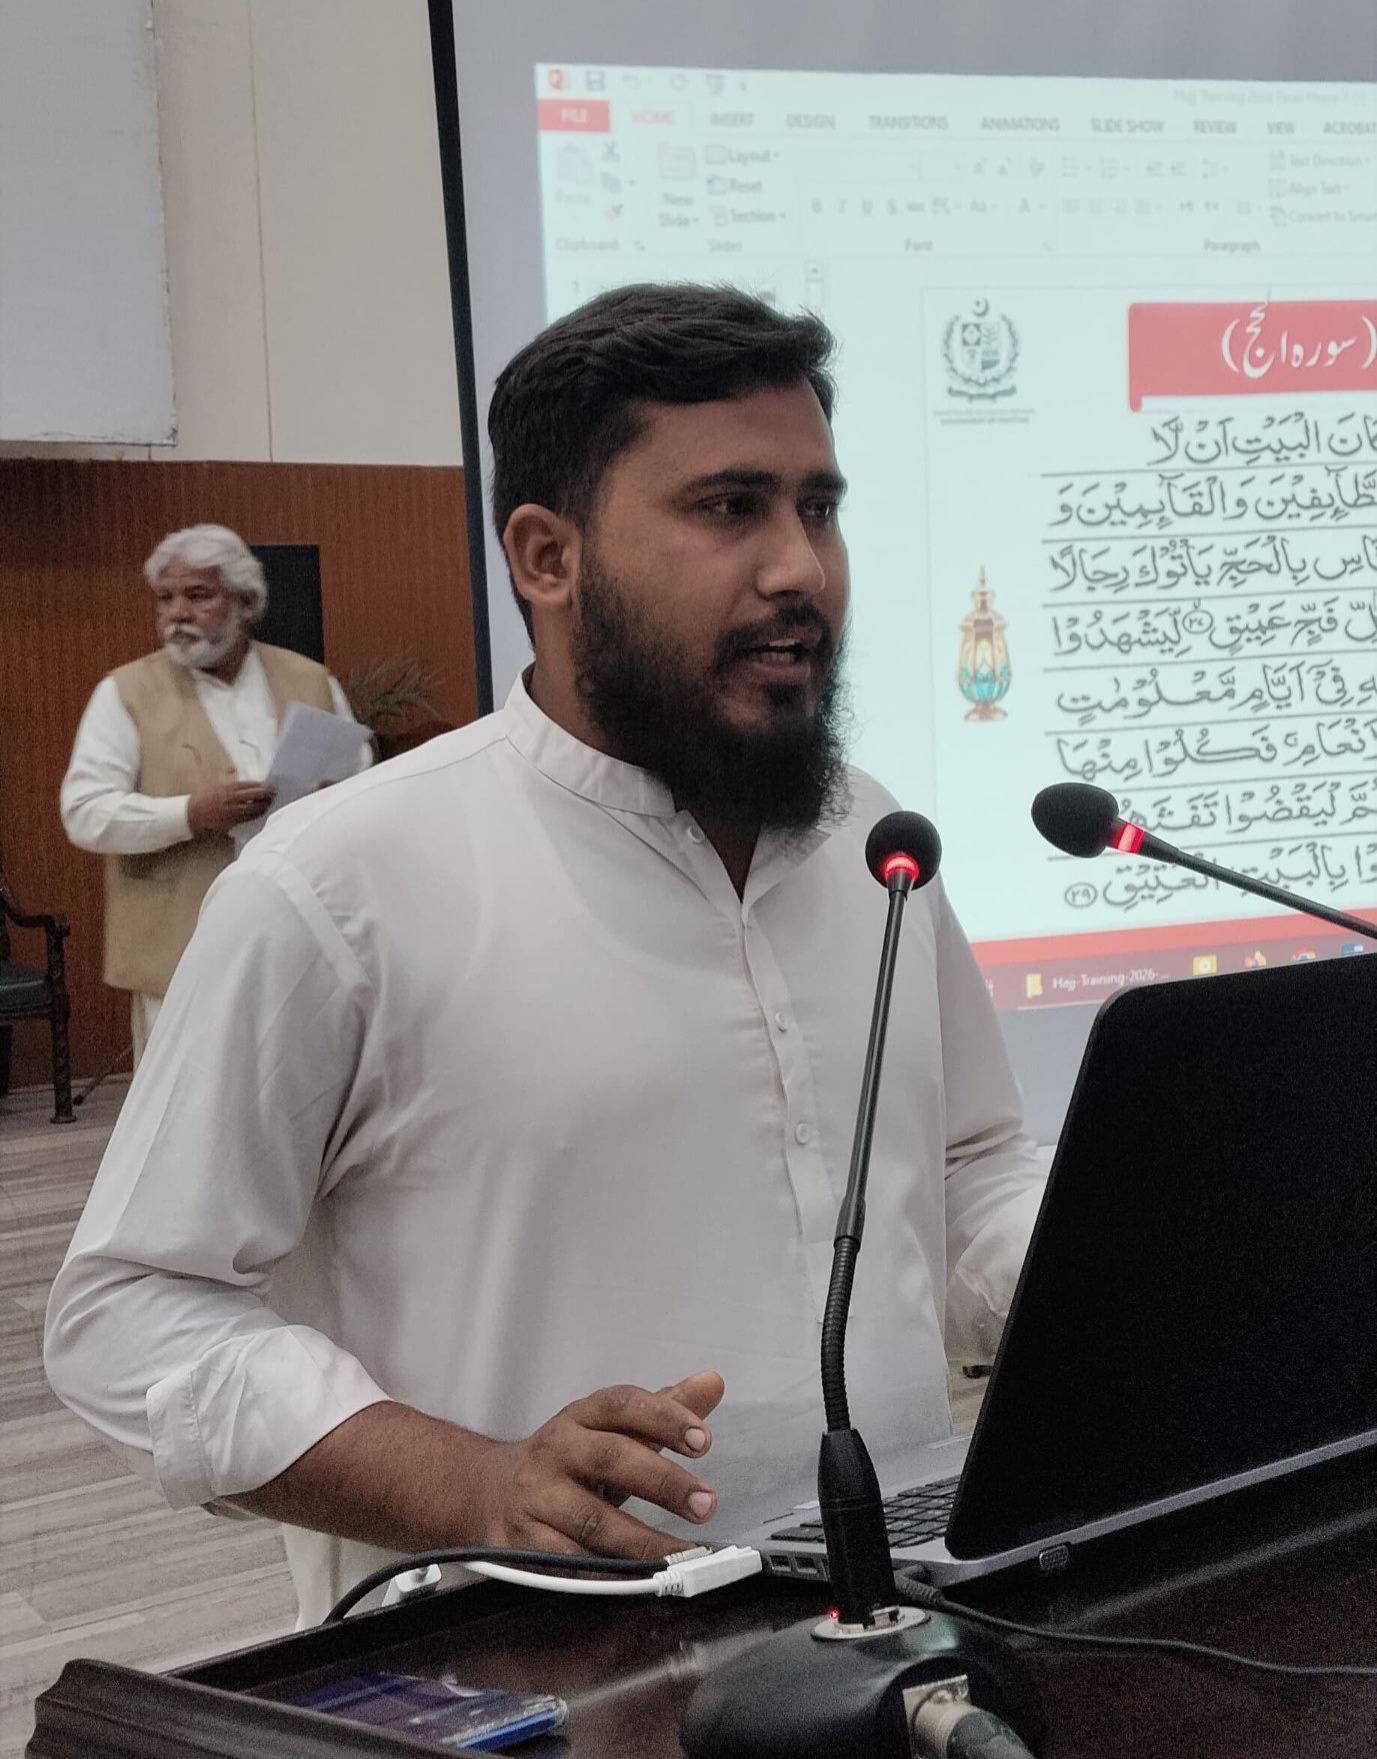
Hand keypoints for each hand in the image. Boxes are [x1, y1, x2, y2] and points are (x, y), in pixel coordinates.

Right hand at [187, 780, 275, 832]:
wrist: (192, 812)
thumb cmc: (204, 796)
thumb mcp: (217, 784)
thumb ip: (231, 781)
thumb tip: (245, 779)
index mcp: (227, 787)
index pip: (249, 785)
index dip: (261, 785)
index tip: (269, 785)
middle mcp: (231, 798)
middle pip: (254, 795)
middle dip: (266, 794)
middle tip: (273, 793)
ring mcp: (232, 811)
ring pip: (253, 808)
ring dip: (264, 805)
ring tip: (270, 802)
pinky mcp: (232, 821)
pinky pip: (248, 818)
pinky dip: (257, 814)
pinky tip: (261, 812)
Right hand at [464, 1370, 724, 1559]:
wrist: (485, 1491)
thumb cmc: (565, 1460)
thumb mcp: (608, 1429)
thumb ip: (662, 1410)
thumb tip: (712, 1382)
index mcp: (581, 1417)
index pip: (623, 1405)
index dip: (663, 1417)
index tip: (703, 1440)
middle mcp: (556, 1450)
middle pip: (611, 1458)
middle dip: (663, 1482)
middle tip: (706, 1503)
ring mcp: (536, 1497)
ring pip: (592, 1520)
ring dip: (642, 1541)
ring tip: (683, 1555)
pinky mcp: (522, 1542)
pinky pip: (569, 1563)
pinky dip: (606, 1574)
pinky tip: (638, 1581)